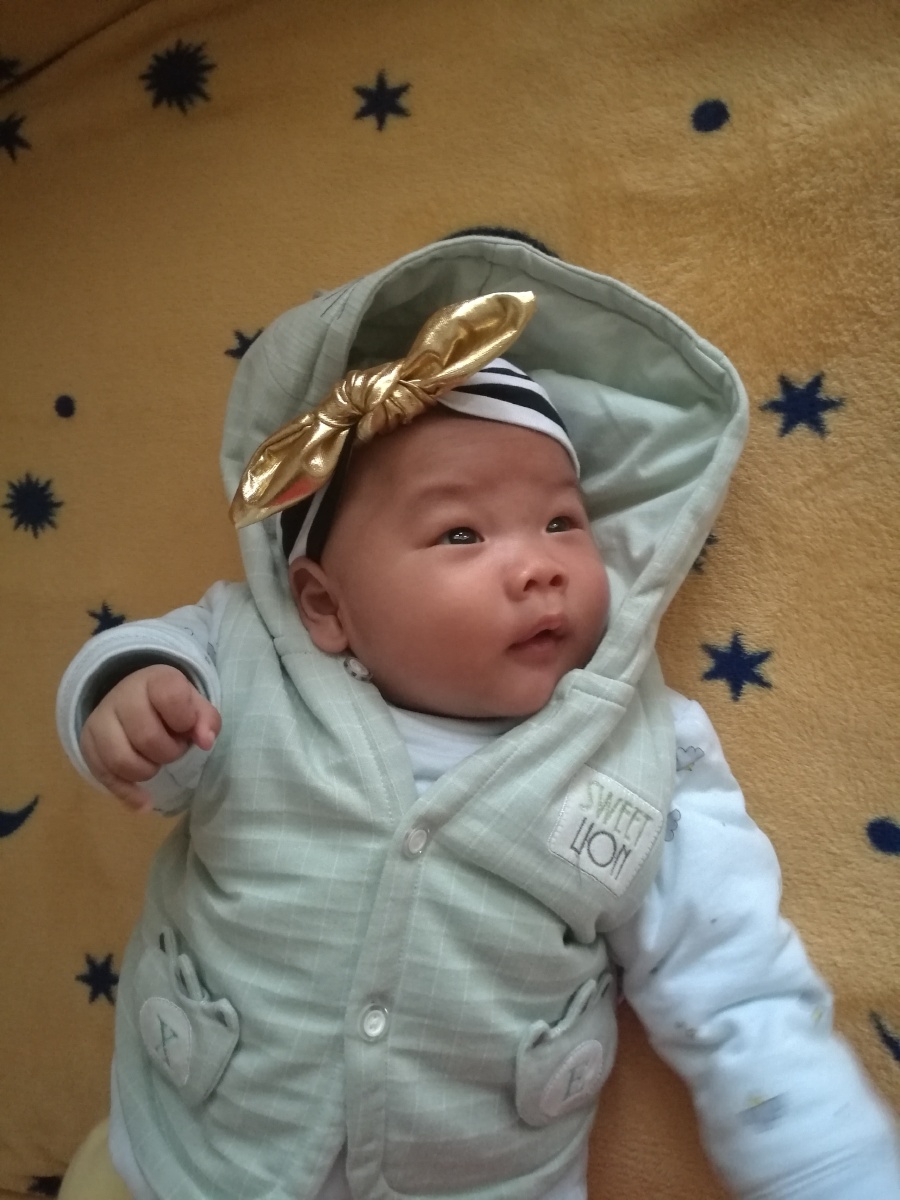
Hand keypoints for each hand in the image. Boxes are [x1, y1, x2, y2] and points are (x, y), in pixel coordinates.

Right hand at [79, 665, 220, 811]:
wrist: (134, 699)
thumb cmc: (172, 706)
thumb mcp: (195, 706)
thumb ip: (207, 720)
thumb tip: (206, 741)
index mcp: (154, 679)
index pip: (170, 696)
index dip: (184, 719)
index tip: (185, 725)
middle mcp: (121, 695)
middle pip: (147, 738)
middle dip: (168, 752)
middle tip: (173, 747)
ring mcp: (99, 719)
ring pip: (121, 760)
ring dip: (147, 771)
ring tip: (156, 761)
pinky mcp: (87, 744)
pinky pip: (104, 776)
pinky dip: (127, 793)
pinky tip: (143, 801)